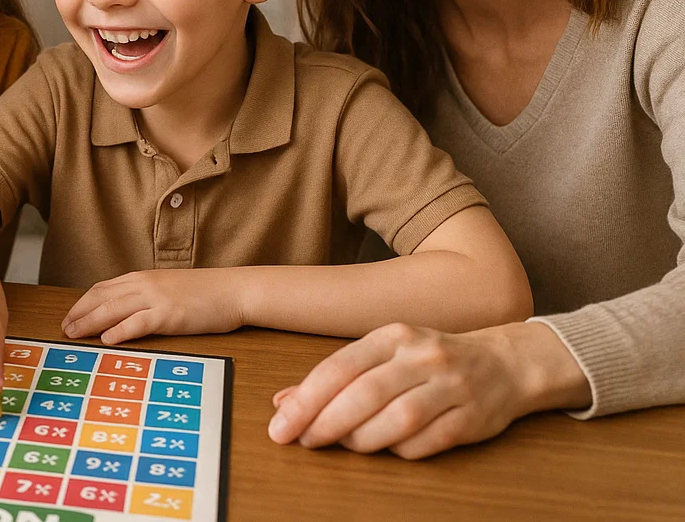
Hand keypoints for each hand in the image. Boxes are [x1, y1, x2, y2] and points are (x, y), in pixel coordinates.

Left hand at [63, 268, 245, 342]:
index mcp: (142, 278)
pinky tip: (108, 340)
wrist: (234, 291)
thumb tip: (122, 315)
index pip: (102, 288)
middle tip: (64, 329)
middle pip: (102, 297)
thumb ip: (145, 297)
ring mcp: (157, 298)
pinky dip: (120, 331)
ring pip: (114, 309)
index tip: (69, 317)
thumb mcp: (168, 289)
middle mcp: (145, 284)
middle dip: (79, 313)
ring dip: (91, 322)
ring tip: (75, 334)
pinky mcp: (170, 314)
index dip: (82, 303)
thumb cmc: (204, 294)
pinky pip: (139, 322)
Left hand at [267, 321, 591, 458]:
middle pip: (365, 393)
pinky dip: (400, 450)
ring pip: (397, 419)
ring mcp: (451, 386)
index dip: (306, 397)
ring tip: (342, 445)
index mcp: (394, 335)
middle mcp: (423, 356)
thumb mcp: (384, 354)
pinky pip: (428, 442)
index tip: (281, 423)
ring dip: (362, 439)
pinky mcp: (473, 418)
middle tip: (303, 440)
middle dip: (326, 421)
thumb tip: (282, 401)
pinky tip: (387, 449)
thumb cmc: (431, 360)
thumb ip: (336, 376)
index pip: (340, 366)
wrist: (506, 362)